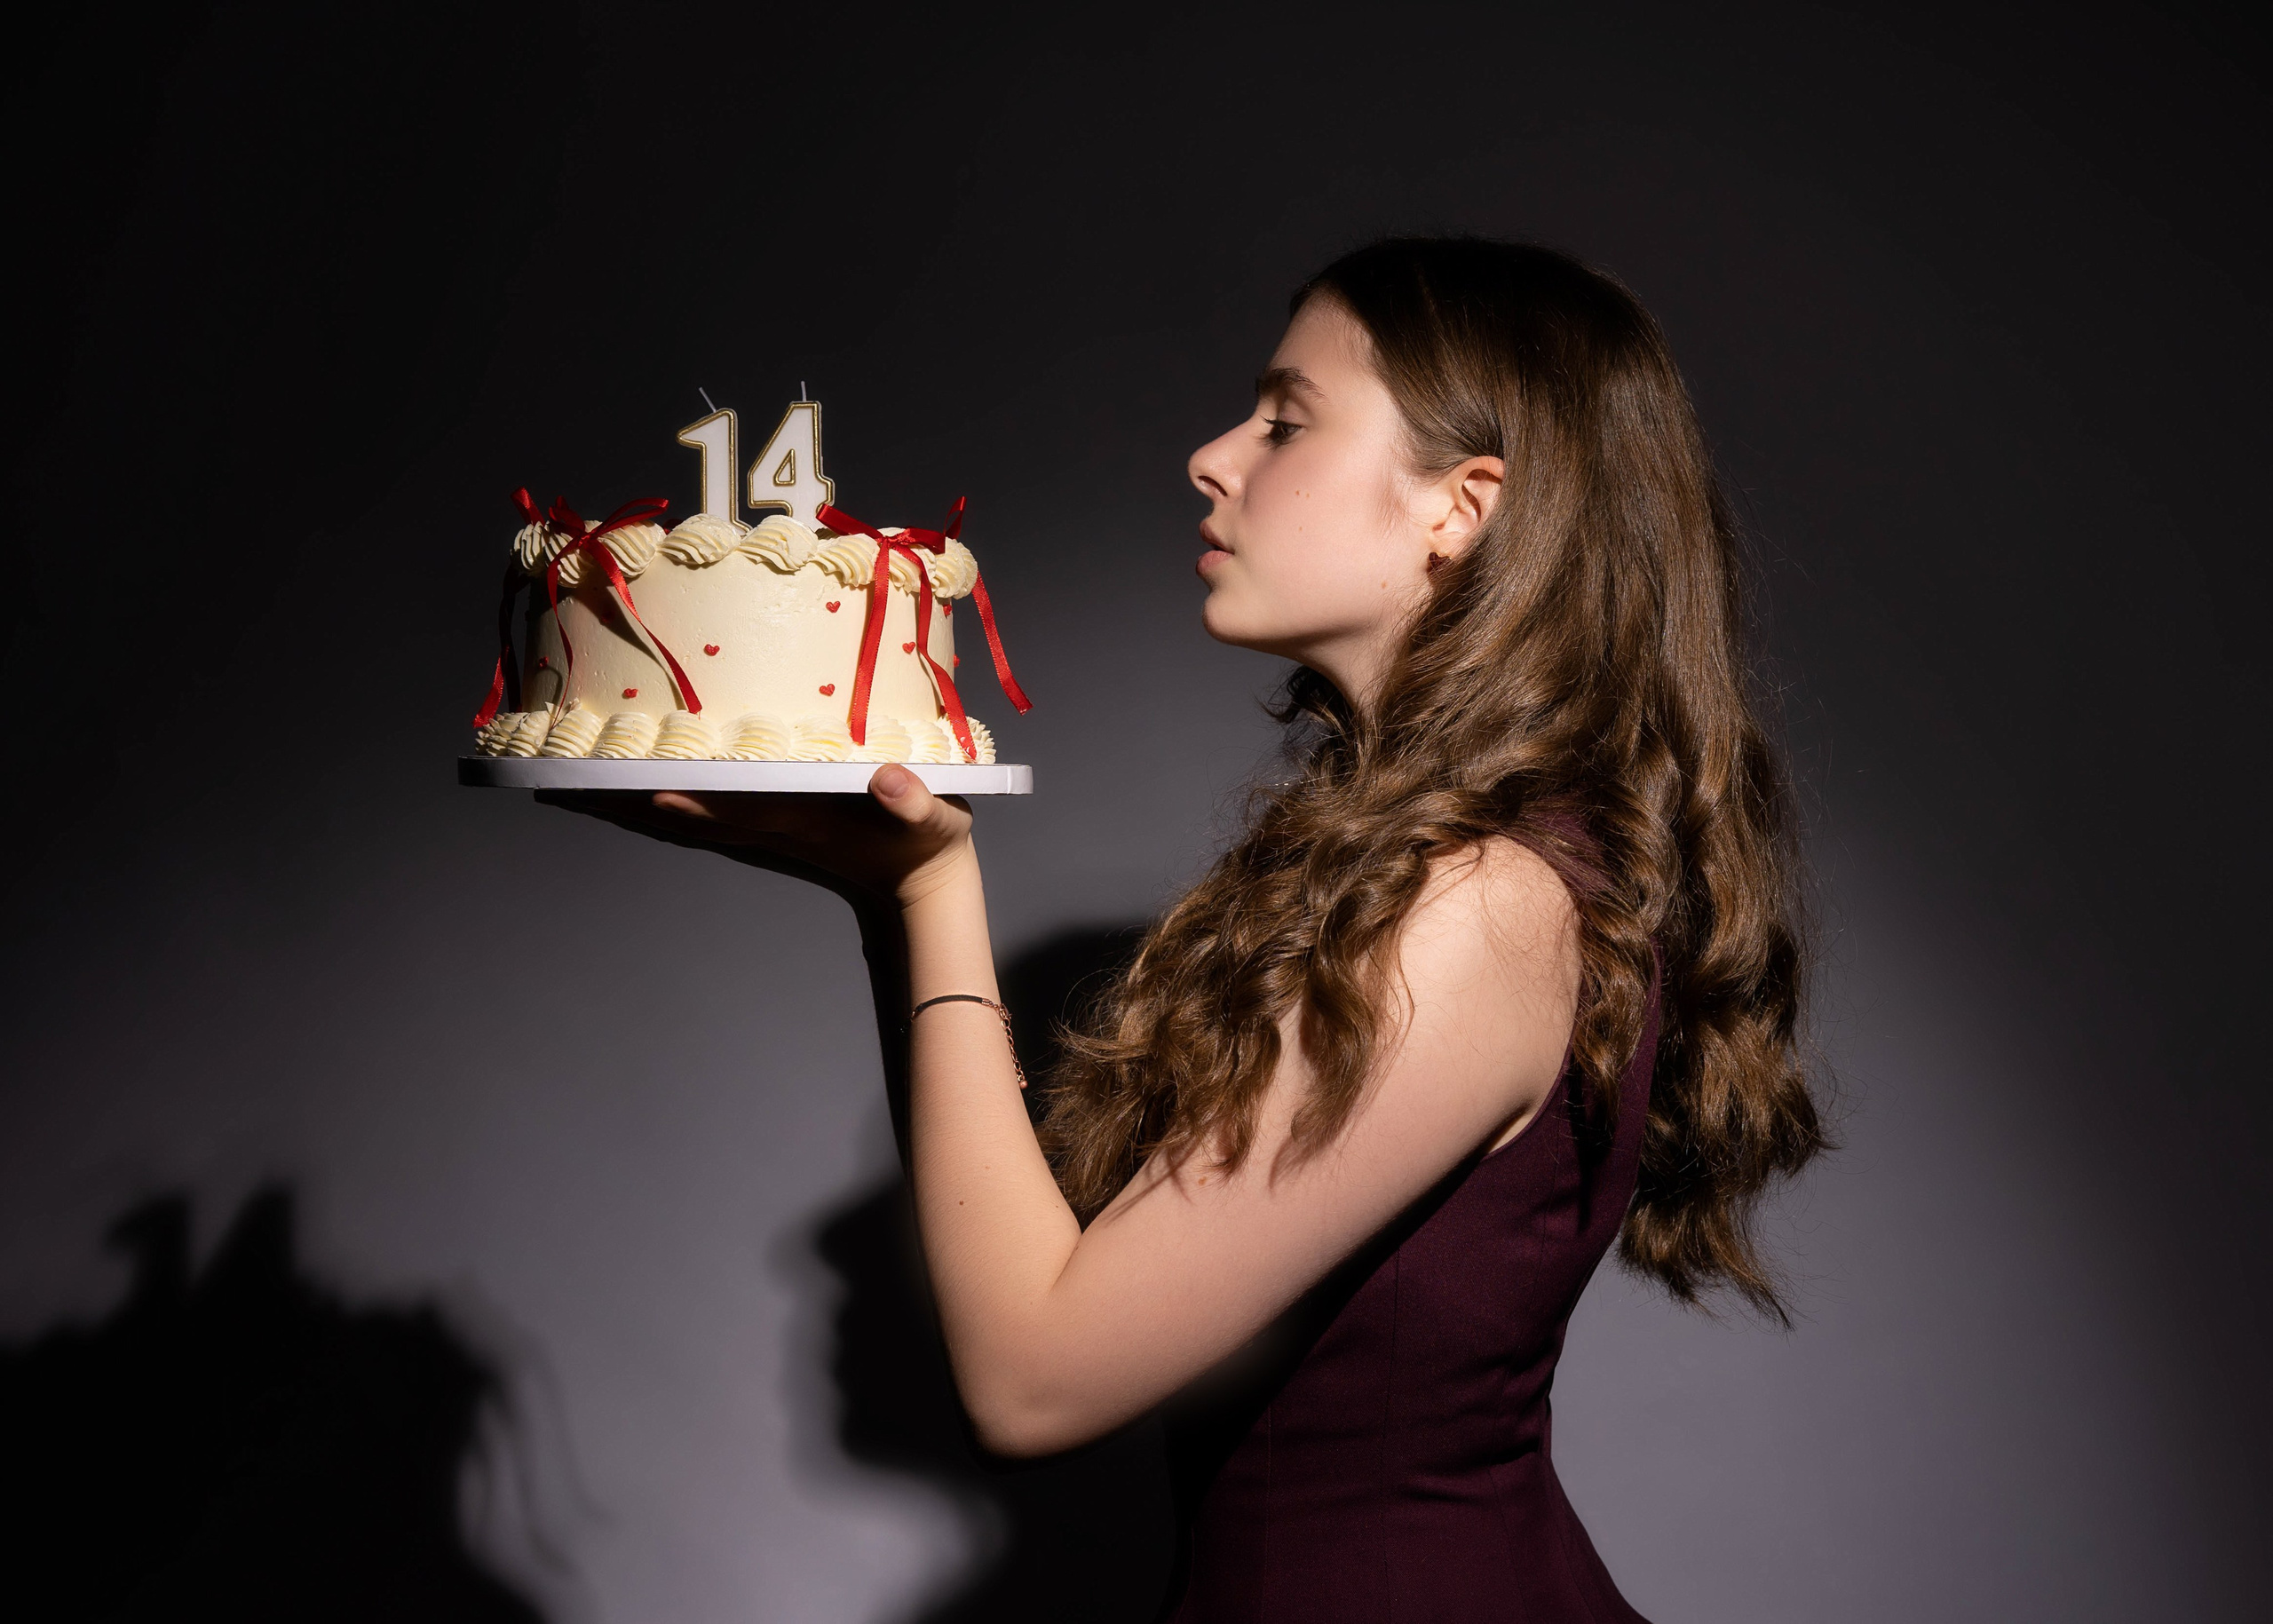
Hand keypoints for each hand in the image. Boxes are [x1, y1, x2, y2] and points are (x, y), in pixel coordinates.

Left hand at [537, 765, 975, 907]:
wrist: (922, 888)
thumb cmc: (928, 844)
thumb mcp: (934, 821)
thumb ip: (915, 802)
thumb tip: (890, 781)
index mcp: (800, 820)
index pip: (735, 809)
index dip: (690, 801)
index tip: (642, 788)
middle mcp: (764, 829)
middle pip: (680, 816)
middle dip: (621, 801)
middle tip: (556, 784)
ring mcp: (755, 831)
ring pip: (675, 819)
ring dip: (620, 805)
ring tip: (563, 786)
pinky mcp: (756, 828)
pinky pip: (689, 816)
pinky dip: (647, 805)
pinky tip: (617, 793)